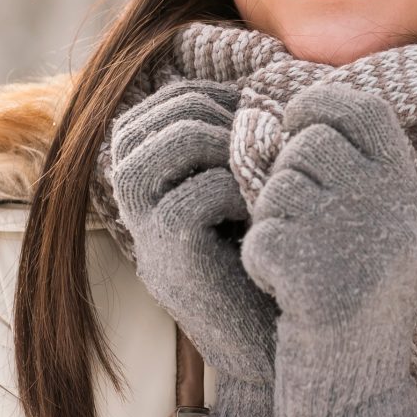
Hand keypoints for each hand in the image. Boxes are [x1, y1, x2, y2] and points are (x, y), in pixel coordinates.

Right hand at [109, 78, 278, 416]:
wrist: (281, 345)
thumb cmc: (275, 258)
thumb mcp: (253, 189)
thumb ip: (241, 138)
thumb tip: (267, 71)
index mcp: (152, 171)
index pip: (170, 97)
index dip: (224, 97)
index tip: (267, 127)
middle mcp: (135, 195)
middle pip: (167, 110)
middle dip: (228, 116)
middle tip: (270, 149)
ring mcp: (144, 224)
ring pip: (176, 140)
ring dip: (233, 147)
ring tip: (264, 178)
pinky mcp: (166, 254)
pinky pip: (199, 192)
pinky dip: (241, 192)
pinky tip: (263, 216)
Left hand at [238, 80, 416, 416]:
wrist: (359, 398)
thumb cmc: (358, 308)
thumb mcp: (382, 232)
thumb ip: (356, 172)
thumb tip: (294, 108)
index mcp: (410, 192)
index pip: (361, 106)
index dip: (319, 105)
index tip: (296, 127)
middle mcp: (391, 209)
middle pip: (308, 143)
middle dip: (285, 176)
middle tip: (299, 224)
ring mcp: (355, 241)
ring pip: (276, 187)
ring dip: (271, 221)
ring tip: (298, 265)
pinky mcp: (314, 276)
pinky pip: (260, 236)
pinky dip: (259, 263)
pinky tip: (284, 292)